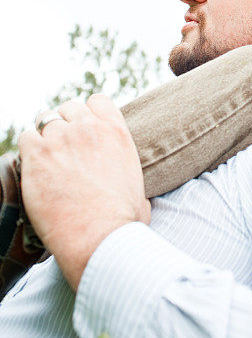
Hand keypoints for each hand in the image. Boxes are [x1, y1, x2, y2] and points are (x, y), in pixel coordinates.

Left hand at [18, 95, 150, 290]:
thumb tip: (138, 200)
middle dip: (64, 125)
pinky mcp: (38, 154)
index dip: (88, 114)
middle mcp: (89, 128)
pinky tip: (34, 169)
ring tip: (45, 160)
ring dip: (44, 136)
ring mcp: (62, 138)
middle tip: (62, 149)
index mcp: (116, 132)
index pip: (97, 101)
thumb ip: (130, 182)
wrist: (101, 237)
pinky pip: (25, 138)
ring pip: (44, 119)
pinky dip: (27, 151)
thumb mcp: (140, 192)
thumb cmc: (123, 222)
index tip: (83, 131)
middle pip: (68, 108)